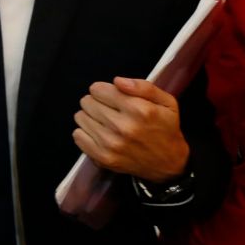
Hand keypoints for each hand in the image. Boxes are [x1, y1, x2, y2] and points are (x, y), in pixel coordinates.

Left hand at [73, 77, 189, 183]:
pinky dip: (85, 132)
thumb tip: (117, 81)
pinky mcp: (103, 157)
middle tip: (109, 110)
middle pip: (87, 102)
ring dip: (90, 117)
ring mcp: (111, 144)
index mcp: (139, 110)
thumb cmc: (165, 128)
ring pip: (80, 117)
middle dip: (96, 102)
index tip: (111, 96)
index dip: (103, 90)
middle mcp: (123, 127)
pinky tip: (99, 133)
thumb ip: (143, 87)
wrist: (167, 163)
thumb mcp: (167, 102)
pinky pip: (77, 135)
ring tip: (105, 121)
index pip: (98, 89)